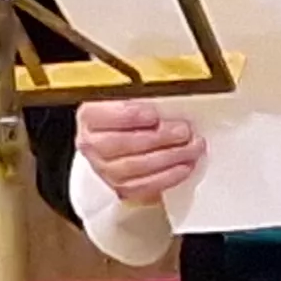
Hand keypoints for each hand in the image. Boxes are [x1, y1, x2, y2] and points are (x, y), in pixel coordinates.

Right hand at [77, 100, 202, 200]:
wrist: (121, 136)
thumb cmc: (129, 113)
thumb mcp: (130, 95)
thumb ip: (143, 94)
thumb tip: (170, 93)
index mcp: (90, 116)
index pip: (103, 116)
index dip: (129, 116)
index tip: (153, 115)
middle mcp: (91, 144)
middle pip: (122, 144)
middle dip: (158, 138)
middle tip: (183, 131)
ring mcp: (104, 168)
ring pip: (134, 167)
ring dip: (168, 158)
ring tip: (191, 148)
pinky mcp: (120, 186)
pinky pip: (142, 187)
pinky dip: (167, 178)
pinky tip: (184, 167)